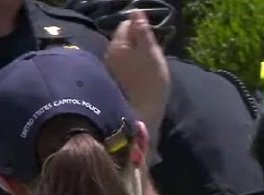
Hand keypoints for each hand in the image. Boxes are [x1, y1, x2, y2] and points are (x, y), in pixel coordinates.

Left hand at [105, 10, 168, 160]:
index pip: (126, 24)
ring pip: (124, 54)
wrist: (143, 114)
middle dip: (138, 43)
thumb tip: (136, 11)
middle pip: (124, 40)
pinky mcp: (115, 83)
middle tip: (154, 56)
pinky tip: (142, 79)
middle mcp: (109, 54)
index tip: (153, 41)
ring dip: (136, 57)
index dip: (141, 29)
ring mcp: (111, 70)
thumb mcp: (151, 53)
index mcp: (117, 45)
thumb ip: (143, 31)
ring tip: (150, 69)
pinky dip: (133, 69)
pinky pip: (124, 67)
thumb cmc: (151, 82)